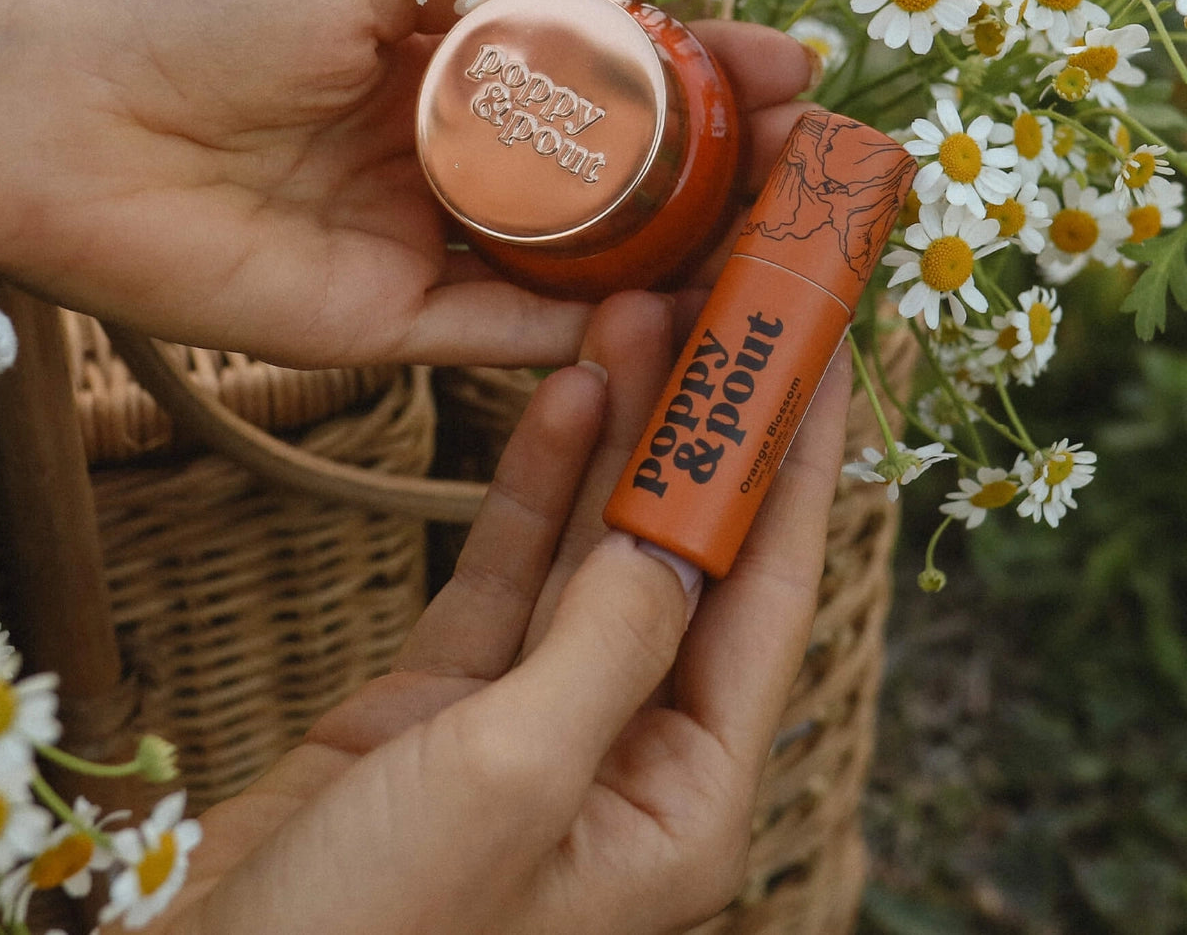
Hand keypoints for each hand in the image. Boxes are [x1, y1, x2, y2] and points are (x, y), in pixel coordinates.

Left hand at [0, 0, 813, 366]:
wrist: (49, 95)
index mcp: (429, 54)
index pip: (594, 72)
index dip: (689, 67)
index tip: (780, 60)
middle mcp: (434, 155)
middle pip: (598, 176)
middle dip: (707, 162)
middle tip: (805, 152)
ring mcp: (415, 245)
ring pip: (570, 261)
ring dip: (674, 248)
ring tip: (774, 227)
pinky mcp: (384, 326)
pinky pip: (509, 335)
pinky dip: (594, 329)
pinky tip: (684, 305)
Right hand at [135, 291, 852, 934]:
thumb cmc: (374, 932)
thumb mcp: (510, 779)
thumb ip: (609, 645)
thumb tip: (678, 537)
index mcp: (683, 802)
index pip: (768, 606)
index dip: (792, 478)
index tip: (812, 369)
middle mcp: (627, 754)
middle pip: (684, 561)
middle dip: (695, 434)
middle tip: (709, 313)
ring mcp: (537, 715)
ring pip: (594, 548)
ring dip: (615, 436)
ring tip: (631, 318)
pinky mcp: (453, 692)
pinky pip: (511, 567)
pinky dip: (533, 483)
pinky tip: (561, 395)